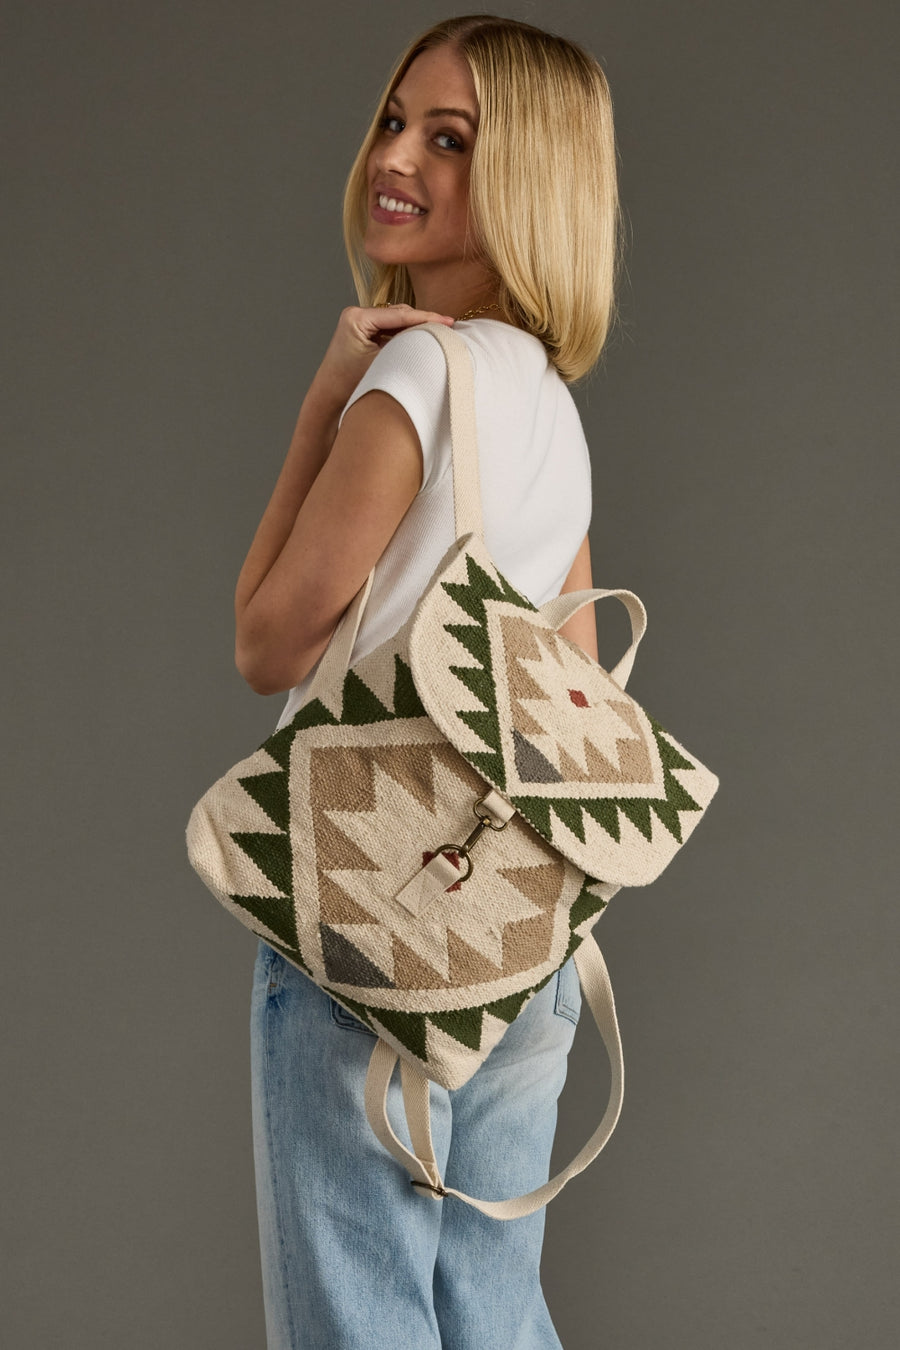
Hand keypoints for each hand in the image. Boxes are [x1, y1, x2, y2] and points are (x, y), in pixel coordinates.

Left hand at [312, 304, 454, 407]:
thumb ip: (406, 346)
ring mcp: (359, 320)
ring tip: (440, 332)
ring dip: (416, 326)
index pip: (399, 314)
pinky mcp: (363, 330)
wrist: (329, 397)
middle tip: (449, 327)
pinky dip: (406, 333)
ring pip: (397, 320)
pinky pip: (390, 328)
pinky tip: (423, 338)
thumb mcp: (383, 364)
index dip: (427, 318)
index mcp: (357, 318)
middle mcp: (356, 313)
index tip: (449, 321)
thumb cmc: (351, 385)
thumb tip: (433, 336)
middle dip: (423, 320)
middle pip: (399, 313)